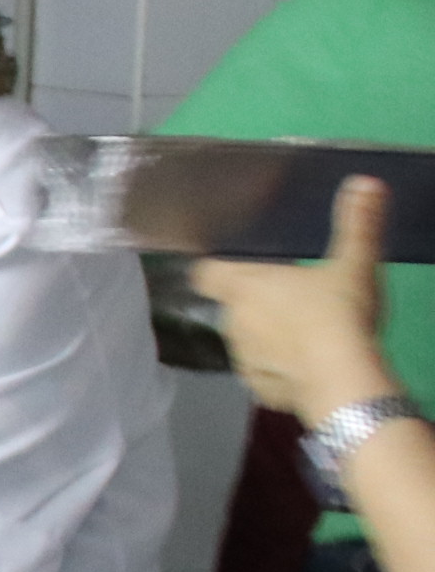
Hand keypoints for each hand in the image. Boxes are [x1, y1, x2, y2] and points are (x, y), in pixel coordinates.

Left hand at [196, 175, 402, 422]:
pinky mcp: (259, 389)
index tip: (235, 265)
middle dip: (255, 302)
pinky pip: (263, 374)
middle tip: (292, 297)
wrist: (341, 378)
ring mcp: (242, 359)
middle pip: (233, 306)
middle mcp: (232, 322)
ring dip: (266, 337)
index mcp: (244, 286)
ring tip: (303, 333)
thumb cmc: (338, 314)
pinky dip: (278, 370)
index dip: (217, 267)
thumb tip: (364, 181)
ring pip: (247, 341)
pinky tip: (304, 366)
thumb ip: (357, 224)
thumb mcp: (354, 263)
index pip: (207, 271)